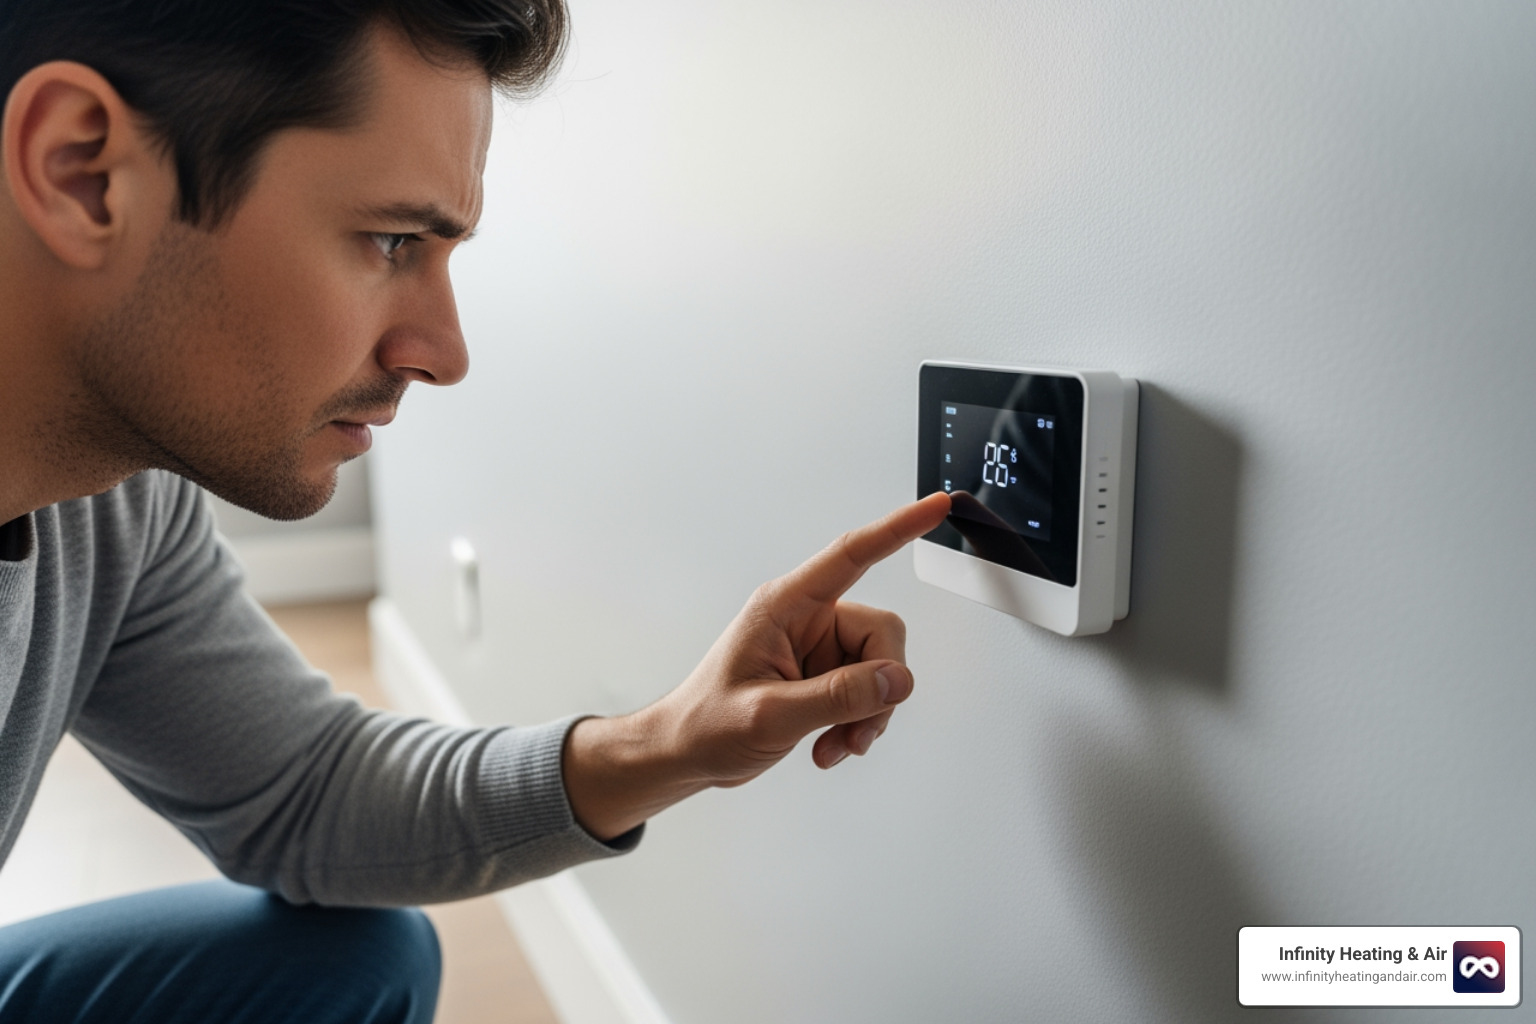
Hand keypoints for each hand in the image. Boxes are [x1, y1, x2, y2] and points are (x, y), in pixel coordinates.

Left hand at [562, 492, 951, 839]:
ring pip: (881, 668)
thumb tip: (897, 679)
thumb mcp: (770, 715)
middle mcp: (806, 619)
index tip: (936, 506)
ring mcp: (817, 648)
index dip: (898, 528)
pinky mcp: (824, 676)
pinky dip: (858, 723)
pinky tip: (830, 746)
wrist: (686, 754)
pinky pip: (869, 691)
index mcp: (785, 605)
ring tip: (836, 745)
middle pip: (882, 634)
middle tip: (857, 730)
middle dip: (880, 688)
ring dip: (867, 714)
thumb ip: (837, 697)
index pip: (851, 555)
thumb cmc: (707, 724)